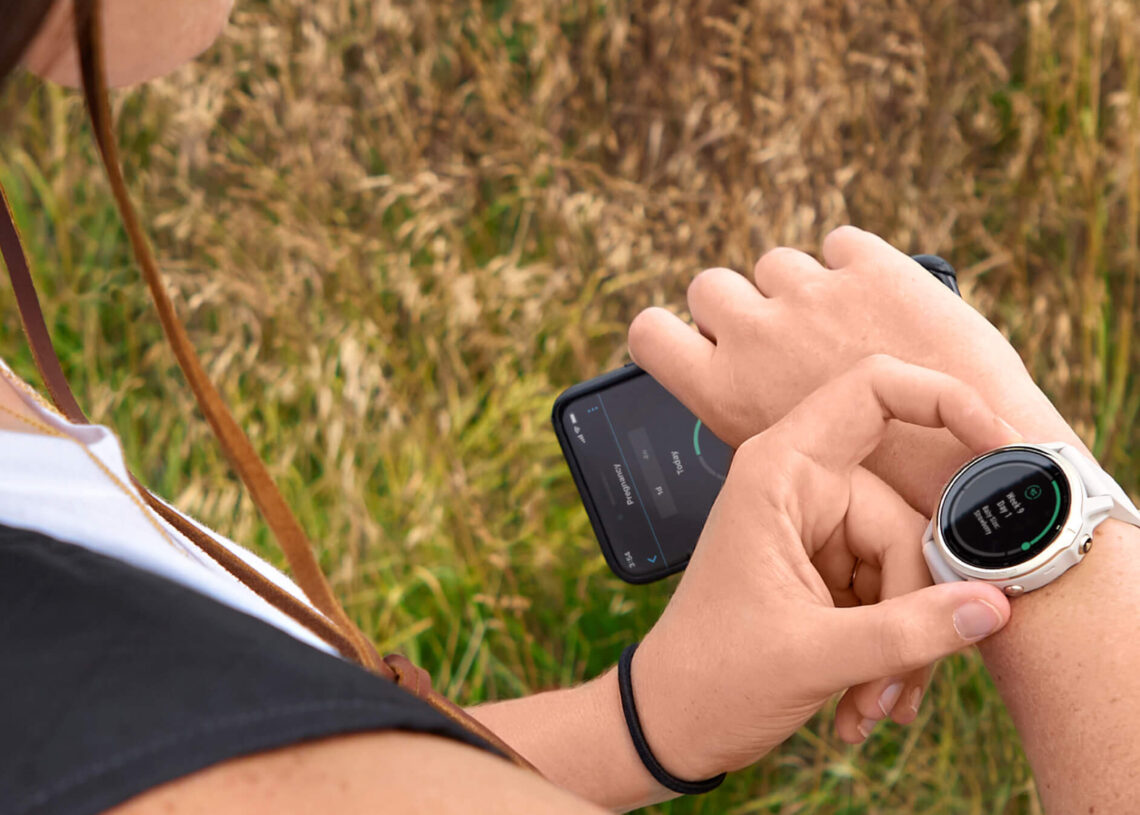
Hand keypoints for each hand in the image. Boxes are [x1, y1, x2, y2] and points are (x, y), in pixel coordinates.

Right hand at [627, 227, 1083, 514]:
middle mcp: (755, 333)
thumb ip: (751, 420)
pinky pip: (842, 244)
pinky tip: (881, 304)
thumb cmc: (882, 492)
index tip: (695, 339)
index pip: (648, 332)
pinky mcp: (872, 267)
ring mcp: (812, 294)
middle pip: (710, 286)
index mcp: (723, 391)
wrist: (976, 474)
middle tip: (778, 337)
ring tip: (844, 327)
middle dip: (739, 305)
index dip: (668, 331)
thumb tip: (739, 394)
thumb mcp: (787, 472)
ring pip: (779, 265)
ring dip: (802, 288)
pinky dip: (857, 267)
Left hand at [631, 356, 1017, 779]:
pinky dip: (891, 648)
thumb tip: (993, 606)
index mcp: (780, 472)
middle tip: (892, 683)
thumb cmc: (713, 677)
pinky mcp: (827, 566)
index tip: (1000, 442)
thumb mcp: (817, 655)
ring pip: (906, 565)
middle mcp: (801, 487)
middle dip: (912, 609)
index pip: (872, 392)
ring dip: (901, 644)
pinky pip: (892, 591)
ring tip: (868, 703)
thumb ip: (912, 630)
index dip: (943, 400)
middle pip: (906, 518)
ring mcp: (816, 528)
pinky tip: (866, 699)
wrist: (673, 724)